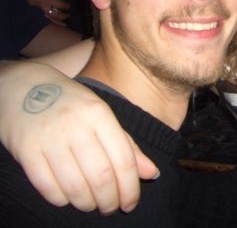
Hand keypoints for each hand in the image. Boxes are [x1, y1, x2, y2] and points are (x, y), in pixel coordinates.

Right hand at [0, 61, 158, 212]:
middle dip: (110, 200)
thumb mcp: (102, 115)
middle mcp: (76, 125)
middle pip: (101, 176)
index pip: (123, 159)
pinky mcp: (26, 150)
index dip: (130, 188)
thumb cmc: (72, 105)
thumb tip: (152, 173)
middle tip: (112, 207)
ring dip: (87, 203)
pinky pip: (47, 187)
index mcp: (99, 114)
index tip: (130, 203)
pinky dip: (62, 199)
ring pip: (74, 186)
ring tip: (92, 204)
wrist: (24, 87)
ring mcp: (49, 137)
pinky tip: (69, 197)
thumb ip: (126, 145)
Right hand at [16, 0, 70, 23]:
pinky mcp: (31, 15)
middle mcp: (42, 7)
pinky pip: (42, 21)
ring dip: (57, 24)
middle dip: (63, 17)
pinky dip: (48, 23)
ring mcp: (36, 13)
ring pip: (49, 22)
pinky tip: (51, 24)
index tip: (68, 6)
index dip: (66, 6)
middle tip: (68, 16)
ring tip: (63, 25)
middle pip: (56, 16)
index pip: (60, 5)